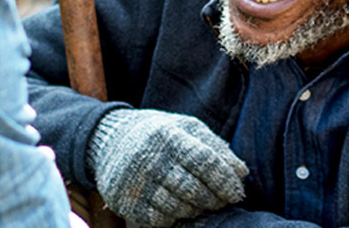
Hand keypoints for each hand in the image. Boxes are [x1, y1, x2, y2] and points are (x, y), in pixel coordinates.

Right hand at [87, 108, 246, 226]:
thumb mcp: (185, 129)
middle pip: (193, 189)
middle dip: (213, 199)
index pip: (205, 161)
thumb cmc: (157, 133)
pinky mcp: (125, 202)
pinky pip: (158, 219)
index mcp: (169, 136)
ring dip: (196, 210)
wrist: (107, 139)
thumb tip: (241, 172)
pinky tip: (178, 208)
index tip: (236, 193)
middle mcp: (150, 159)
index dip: (225, 180)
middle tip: (220, 201)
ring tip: (201, 204)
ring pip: (177, 207)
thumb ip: (214, 148)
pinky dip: (174, 217)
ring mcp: (135, 182)